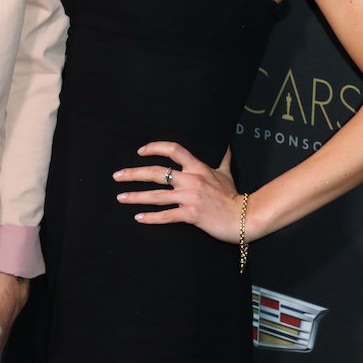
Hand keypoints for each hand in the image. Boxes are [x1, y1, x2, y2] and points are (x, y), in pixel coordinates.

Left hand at [113, 141, 244, 243]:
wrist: (244, 217)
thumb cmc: (233, 196)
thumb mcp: (227, 173)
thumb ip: (223, 159)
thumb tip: (227, 145)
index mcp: (198, 167)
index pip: (173, 150)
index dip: (155, 147)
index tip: (140, 151)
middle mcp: (191, 179)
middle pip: (157, 172)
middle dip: (134, 173)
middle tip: (117, 176)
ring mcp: (190, 197)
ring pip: (157, 195)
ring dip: (136, 196)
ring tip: (120, 197)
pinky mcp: (191, 215)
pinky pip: (166, 215)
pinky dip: (151, 217)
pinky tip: (138, 217)